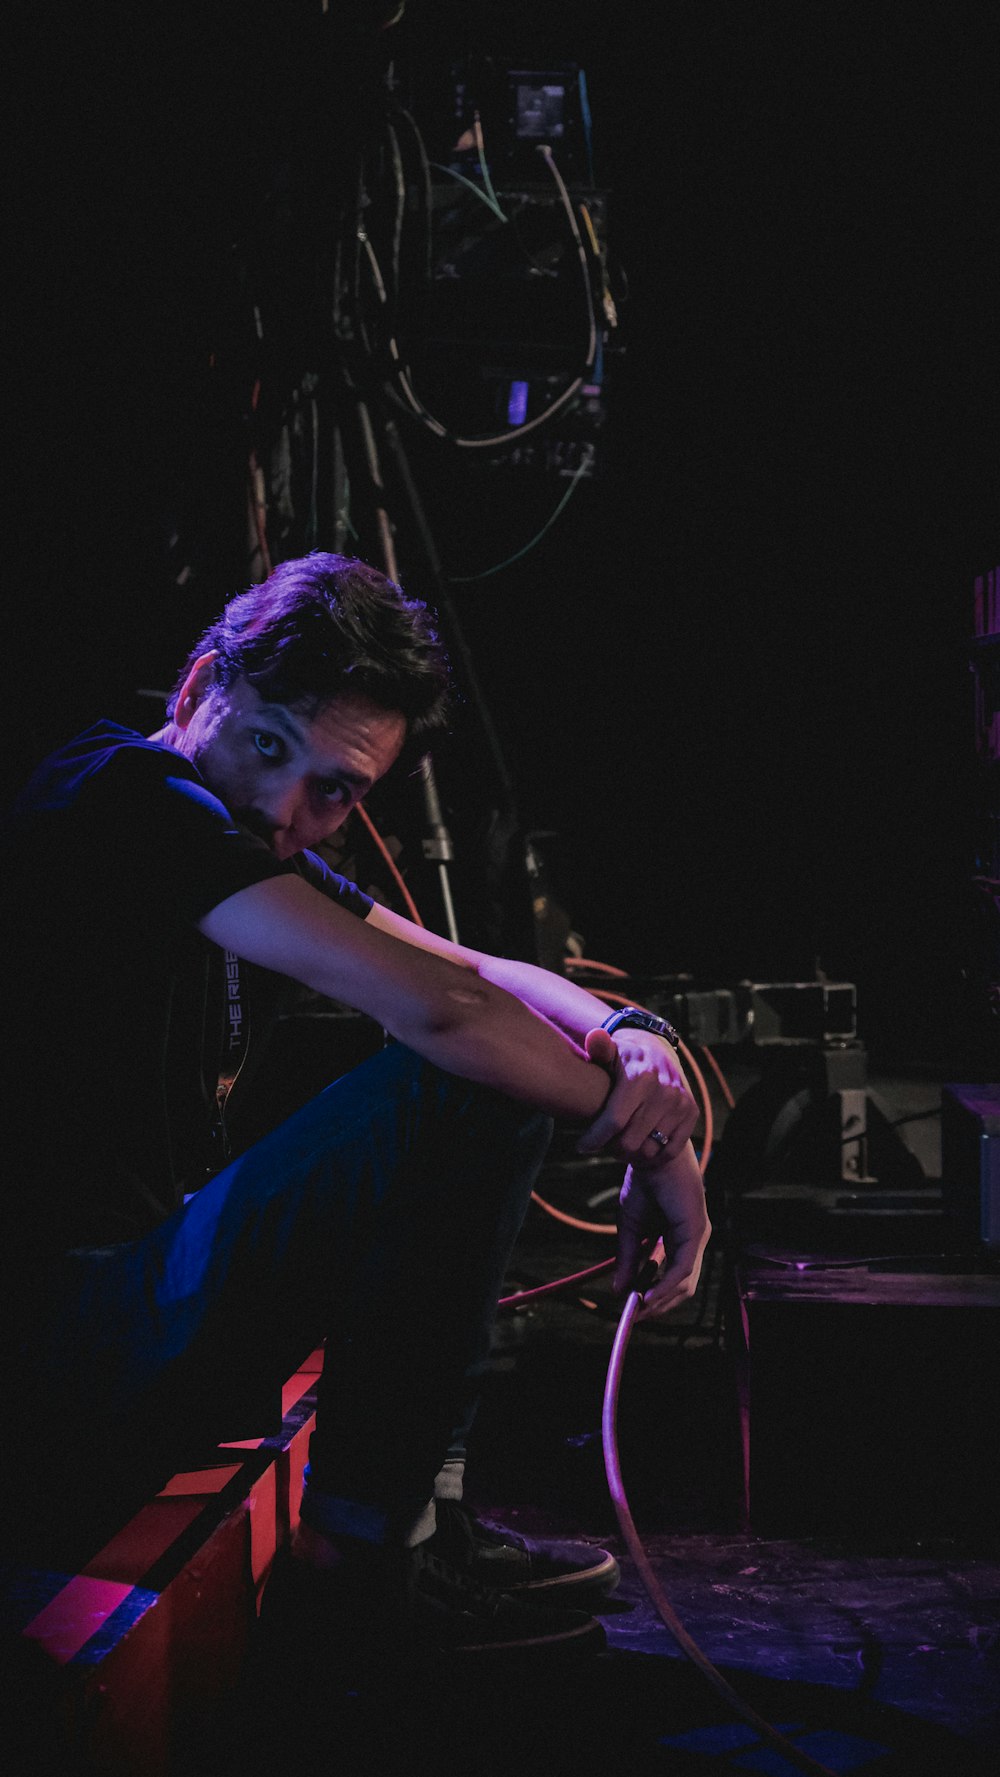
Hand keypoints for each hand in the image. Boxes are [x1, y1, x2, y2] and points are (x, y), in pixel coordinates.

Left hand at [575, 1026, 697, 1164]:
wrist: (657, 1052)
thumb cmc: (624, 1058)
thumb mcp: (610, 1051)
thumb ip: (599, 1048)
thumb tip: (594, 1037)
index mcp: (641, 1077)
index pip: (613, 1121)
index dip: (594, 1139)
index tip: (581, 1146)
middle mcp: (665, 1091)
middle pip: (629, 1141)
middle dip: (611, 1147)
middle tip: (603, 1142)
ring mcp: (681, 1103)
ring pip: (649, 1150)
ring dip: (630, 1153)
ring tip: (618, 1144)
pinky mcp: (691, 1113)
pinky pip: (669, 1150)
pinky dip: (653, 1156)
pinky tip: (639, 1147)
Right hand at [614, 1145, 710, 1318]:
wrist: (650, 1155)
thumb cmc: (643, 1185)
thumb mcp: (630, 1228)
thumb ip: (627, 1258)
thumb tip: (618, 1290)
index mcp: (680, 1238)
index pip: (672, 1279)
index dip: (653, 1298)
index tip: (632, 1311)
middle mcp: (694, 1241)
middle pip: (681, 1288)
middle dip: (657, 1306)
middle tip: (634, 1317)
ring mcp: (699, 1237)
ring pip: (684, 1284)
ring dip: (661, 1301)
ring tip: (638, 1308)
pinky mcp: (697, 1232)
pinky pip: (682, 1269)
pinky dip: (665, 1286)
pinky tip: (648, 1295)